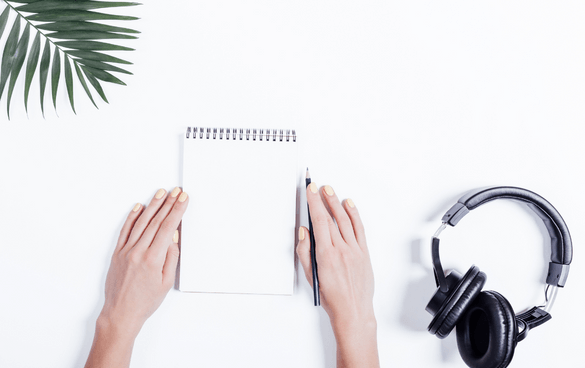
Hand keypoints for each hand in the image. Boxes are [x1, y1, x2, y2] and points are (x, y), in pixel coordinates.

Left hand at [85, 187, 188, 367]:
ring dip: (152, 206)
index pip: (167, 227)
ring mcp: (126, 251)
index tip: (183, 199)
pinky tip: (139, 207)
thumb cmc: (145, 301)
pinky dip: (132, 217)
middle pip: (155, 221)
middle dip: (168, 204)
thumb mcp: (166, 281)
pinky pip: (125, 230)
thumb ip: (171, 257)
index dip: (177, 211)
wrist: (121, 313)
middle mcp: (138, 251)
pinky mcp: (117, 253)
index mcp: (153, 258)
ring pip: (141, 222)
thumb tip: (173, 237)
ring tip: (160, 193)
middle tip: (175, 191)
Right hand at [296, 183, 378, 367]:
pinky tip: (349, 205)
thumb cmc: (331, 298)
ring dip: (337, 203)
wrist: (353, 312)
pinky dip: (354, 215)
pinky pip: (359, 229)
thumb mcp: (310, 276)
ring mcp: (355, 251)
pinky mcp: (365, 254)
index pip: (319, 221)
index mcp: (326, 255)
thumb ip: (305, 252)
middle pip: (331, 218)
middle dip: (323, 199)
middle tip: (318, 186)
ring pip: (345, 220)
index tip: (310, 190)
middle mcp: (342, 250)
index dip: (313, 203)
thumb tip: (303, 232)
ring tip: (331, 191)